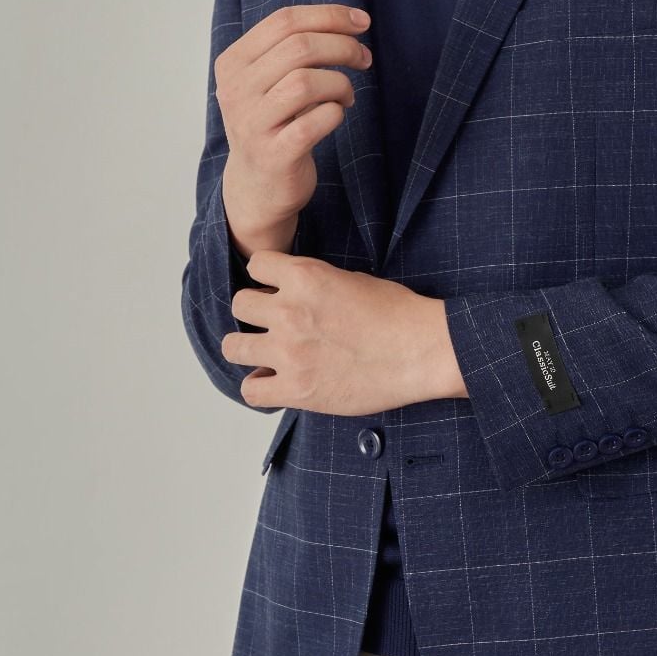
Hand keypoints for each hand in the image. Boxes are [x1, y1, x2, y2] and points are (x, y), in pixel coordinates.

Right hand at [216, 4, 371, 228]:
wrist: (256, 186)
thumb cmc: (274, 123)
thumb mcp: (270, 79)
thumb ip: (296, 48)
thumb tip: (352, 21)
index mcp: (233, 62)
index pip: (284, 21)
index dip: (329, 16)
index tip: (362, 22)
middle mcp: (236, 91)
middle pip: (299, 47)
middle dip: (343, 46)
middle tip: (364, 59)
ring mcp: (252, 124)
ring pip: (307, 82)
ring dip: (341, 83)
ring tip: (347, 95)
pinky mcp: (274, 154)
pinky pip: (317, 121)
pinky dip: (336, 113)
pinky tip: (336, 116)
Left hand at [222, 249, 462, 413]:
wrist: (422, 351)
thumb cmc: (399, 315)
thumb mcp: (352, 279)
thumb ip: (315, 284)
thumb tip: (295, 293)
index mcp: (306, 277)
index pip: (256, 265)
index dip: (265, 278)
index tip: (274, 289)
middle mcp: (290, 312)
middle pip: (240, 305)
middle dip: (255, 313)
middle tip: (273, 324)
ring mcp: (290, 352)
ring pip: (233, 347)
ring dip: (247, 349)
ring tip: (266, 354)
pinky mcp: (297, 389)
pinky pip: (251, 390)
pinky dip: (259, 387)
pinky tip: (276, 383)